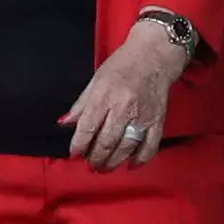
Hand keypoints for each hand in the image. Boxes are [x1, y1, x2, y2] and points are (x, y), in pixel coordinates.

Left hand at [66, 28, 187, 169]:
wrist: (154, 55)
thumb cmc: (123, 65)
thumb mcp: (95, 80)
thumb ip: (81, 104)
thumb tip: (65, 124)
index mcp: (104, 96)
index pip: (87, 128)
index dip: (78, 146)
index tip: (74, 155)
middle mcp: (123, 108)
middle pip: (106, 142)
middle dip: (95, 158)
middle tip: (90, 164)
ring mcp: (142, 116)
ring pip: (126, 148)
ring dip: (113, 162)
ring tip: (104, 167)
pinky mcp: (158, 120)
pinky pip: (149, 146)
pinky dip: (140, 159)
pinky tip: (131, 165)